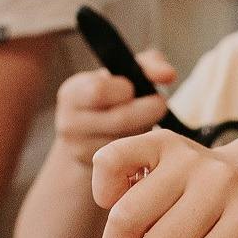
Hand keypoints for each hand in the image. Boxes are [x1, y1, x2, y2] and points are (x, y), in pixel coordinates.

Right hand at [47, 53, 174, 170]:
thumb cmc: (115, 98)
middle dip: (146, 111)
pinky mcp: (92, 171)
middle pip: (118, 119)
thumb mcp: (127, 75)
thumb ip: (149, 66)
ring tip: (146, 122)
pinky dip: (137, 150)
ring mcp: (78, 150)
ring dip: (142, 131)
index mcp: (72, 93)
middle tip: (161, 105)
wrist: (91, 135)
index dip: (125, 89)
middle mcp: (68, 122)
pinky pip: (125, 159)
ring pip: (125, 142)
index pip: (99, 90)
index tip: (135, 88)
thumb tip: (168, 74)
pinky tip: (138, 141)